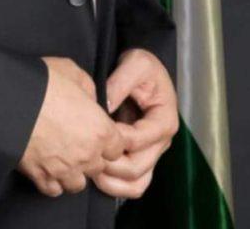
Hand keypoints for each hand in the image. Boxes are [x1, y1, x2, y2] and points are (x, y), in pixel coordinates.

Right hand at [17, 57, 124, 197]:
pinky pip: (54, 190)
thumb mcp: (72, 71)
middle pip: (99, 167)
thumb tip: (91, 101)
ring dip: (73, 172)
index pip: (118, 148)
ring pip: (78, 184)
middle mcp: (86, 154)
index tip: (96, 132)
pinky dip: (52, 181)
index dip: (108, 139)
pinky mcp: (41, 176)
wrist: (6, 98)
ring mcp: (64, 169)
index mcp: (99, 129)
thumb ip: (88, 88)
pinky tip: (47, 167)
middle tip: (76, 140)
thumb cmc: (41, 81)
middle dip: (91, 156)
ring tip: (62, 157)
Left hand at [91, 48, 178, 199]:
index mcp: (163, 120)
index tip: (95, 130)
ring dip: (112, 182)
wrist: (143, 71)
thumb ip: (121, 82)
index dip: (116, 138)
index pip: (139, 139)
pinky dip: (116, 186)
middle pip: (137, 167)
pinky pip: (133, 184)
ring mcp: (152, 153)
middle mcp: (161, 142)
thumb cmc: (142, 66)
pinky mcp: (142, 158)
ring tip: (89, 170)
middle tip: (86, 155)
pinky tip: (96, 176)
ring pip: (136, 183)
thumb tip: (105, 105)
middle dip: (110, 165)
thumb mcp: (136, 63)